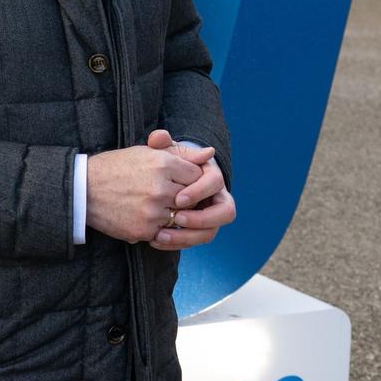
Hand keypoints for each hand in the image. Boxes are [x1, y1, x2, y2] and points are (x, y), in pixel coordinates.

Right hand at [83, 137, 205, 243]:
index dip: (188, 180)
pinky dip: (156, 227)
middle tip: (165, 194)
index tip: (177, 181)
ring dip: (169, 213)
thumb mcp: (145, 152)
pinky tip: (140, 215)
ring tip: (150, 204)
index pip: (197, 176)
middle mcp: (161, 188)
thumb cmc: (115, 167)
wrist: (83, 189)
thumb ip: (180, 153)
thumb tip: (210, 154)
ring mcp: (153, 211)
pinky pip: (163, 232)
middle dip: (181, 197)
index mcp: (163, 164)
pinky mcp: (144, 230)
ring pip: (178, 217)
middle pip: (190, 198)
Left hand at [144, 129, 233, 250]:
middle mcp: (217, 198)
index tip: (178, 198)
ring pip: (210, 232)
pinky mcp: (197, 232)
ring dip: (188, 236)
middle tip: (178, 218)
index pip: (216, 182)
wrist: (156, 181)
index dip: (200, 191)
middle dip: (202, 218)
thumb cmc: (163, 163)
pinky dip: (177, 243)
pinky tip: (155, 240)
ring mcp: (210, 218)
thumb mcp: (163, 153)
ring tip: (161, 234)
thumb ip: (160, 143)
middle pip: (225, 212)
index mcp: (212, 176)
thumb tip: (160, 137)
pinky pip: (194, 241)